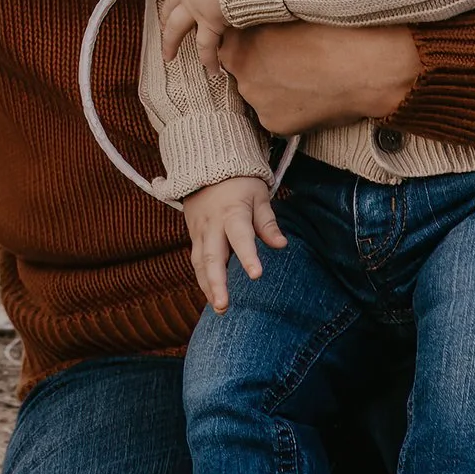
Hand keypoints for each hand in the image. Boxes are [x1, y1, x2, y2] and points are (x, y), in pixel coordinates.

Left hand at [143, 0, 230, 66]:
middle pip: (169, 3)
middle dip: (164, 15)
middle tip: (161, 24)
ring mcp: (196, 6)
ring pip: (176, 29)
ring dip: (171, 43)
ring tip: (168, 56)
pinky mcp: (210, 22)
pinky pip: (206, 46)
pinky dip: (209, 60)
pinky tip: (211, 71)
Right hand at [182, 172, 286, 312]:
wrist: (206, 165)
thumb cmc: (239, 181)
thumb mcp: (258, 195)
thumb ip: (267, 222)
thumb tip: (281, 245)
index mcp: (232, 212)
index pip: (240, 237)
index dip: (248, 256)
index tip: (256, 275)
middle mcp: (212, 225)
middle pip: (211, 257)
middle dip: (216, 283)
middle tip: (224, 306)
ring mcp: (199, 231)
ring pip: (199, 262)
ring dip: (207, 286)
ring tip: (219, 308)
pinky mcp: (193, 235)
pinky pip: (196, 260)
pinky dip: (203, 279)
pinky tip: (212, 295)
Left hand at [217, 21, 423, 138]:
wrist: (368, 66)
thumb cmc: (336, 30)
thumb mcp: (291, 13)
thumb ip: (264, 20)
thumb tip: (257, 21)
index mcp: (241, 43)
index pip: (228, 43)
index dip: (249, 40)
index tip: (265, 38)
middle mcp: (242, 74)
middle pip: (243, 70)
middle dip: (261, 65)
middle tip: (291, 58)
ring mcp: (258, 102)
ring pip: (260, 93)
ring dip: (275, 87)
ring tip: (306, 75)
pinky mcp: (275, 124)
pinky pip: (276, 114)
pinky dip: (290, 107)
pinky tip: (312, 93)